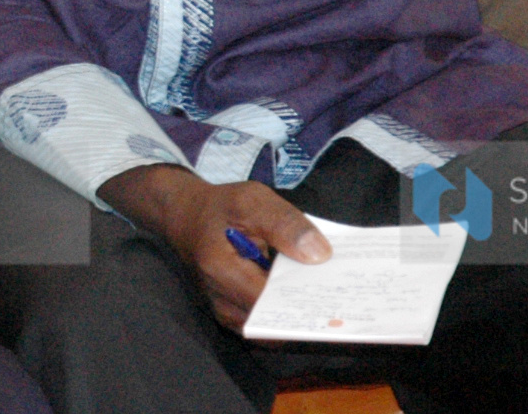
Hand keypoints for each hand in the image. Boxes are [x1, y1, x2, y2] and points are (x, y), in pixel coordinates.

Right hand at [99, 163, 328, 330]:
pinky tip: (306, 297)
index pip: (271, 299)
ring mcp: (225, 314)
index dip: (304, 297)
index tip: (335, 291)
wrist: (187, 218)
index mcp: (221, 270)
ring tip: (327, 298)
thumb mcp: (251, 200)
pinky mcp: (233, 316)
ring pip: (271, 327)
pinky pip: (265, 323)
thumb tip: (320, 255)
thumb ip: (285, 224)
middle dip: (307, 309)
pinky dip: (286, 313)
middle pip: (273, 319)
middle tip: (340, 298)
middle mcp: (221, 302)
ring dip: (298, 314)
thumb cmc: (220, 207)